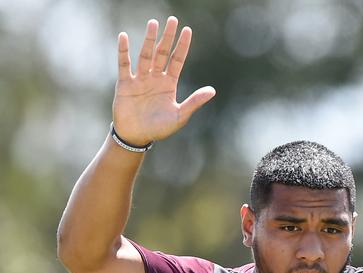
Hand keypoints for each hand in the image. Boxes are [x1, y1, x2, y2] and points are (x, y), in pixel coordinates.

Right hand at [112, 16, 215, 145]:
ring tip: (153, 23)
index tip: (187, 30)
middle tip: (172, 20)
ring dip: (150, 40)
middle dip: (167, 37)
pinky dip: (123, 51)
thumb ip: (194, 102)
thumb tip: (212, 90)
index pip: (177, 60)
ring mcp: (140, 79)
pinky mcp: (125, 83)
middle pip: (162, 53)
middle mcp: (155, 78)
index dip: (182, 46)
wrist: (136, 136)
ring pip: (146, 55)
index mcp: (169, 84)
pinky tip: (124, 37)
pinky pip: (124, 64)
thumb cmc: (159, 128)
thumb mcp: (180, 116)